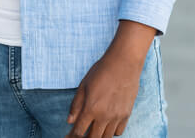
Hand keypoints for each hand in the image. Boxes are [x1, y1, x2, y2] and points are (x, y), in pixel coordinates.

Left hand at [66, 21, 156, 136]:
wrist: (124, 63)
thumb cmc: (101, 71)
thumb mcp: (83, 85)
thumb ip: (76, 105)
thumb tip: (70, 121)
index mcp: (91, 108)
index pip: (79, 131)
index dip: (72, 136)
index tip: (68, 136)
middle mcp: (104, 116)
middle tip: (81, 134)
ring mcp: (117, 116)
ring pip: (106, 137)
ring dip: (98, 136)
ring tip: (93, 131)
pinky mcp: (127, 114)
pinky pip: (118, 131)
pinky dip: (111, 132)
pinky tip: (106, 125)